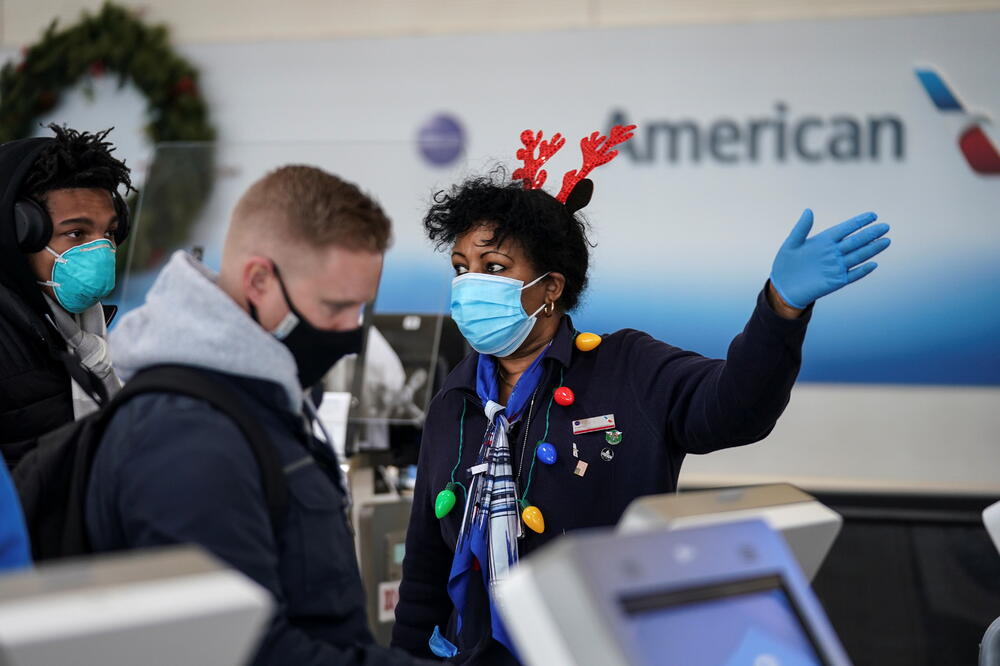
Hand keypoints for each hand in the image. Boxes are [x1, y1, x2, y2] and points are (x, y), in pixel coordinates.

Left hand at [770, 209, 890, 308]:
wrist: (783, 287)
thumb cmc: (786, 264)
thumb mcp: (791, 244)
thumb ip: (801, 228)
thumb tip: (809, 210)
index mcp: (824, 241)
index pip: (845, 229)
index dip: (858, 222)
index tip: (873, 215)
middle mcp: (833, 252)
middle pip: (855, 241)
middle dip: (870, 234)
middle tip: (885, 226)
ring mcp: (836, 267)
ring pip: (858, 256)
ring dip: (872, 249)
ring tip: (886, 240)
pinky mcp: (836, 281)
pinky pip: (852, 275)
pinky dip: (862, 270)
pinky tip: (873, 264)